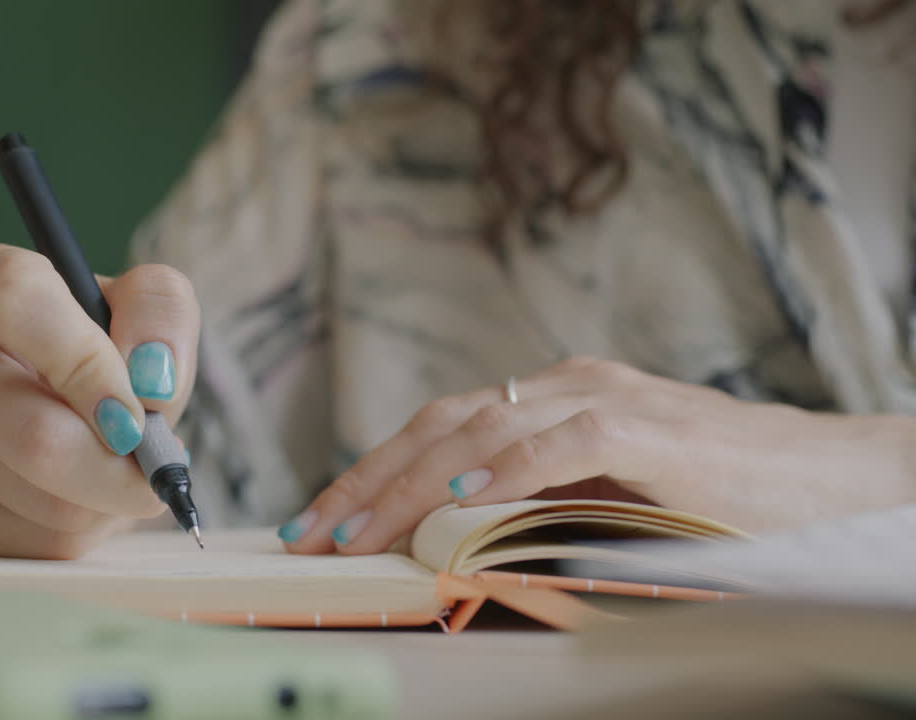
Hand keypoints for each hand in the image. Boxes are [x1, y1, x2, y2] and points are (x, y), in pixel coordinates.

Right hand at [0, 244, 199, 558]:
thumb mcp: (145, 310)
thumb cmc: (109, 353)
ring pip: (50, 502)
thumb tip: (153, 378)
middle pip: (35, 436)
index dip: (86, 362)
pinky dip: (89, 531)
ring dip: (110, 500)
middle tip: (157, 465)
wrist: (76, 415)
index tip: (135, 410)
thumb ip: (161, 313)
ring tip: (115, 469)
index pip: (16, 302)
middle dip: (118, 467)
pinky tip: (85, 496)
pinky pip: (40, 543)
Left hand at [280, 357, 915, 554]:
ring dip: (411, 487)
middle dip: (367, 480)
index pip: (438, 430)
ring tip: (357, 531)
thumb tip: (449, 541)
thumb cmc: (713, 495)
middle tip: (311, 530)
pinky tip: (456, 508)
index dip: (373, 471)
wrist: (824, 476)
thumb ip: (534, 503)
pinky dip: (503, 477)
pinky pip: (559, 446)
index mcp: (548, 400)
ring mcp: (603, 400)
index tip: (322, 517)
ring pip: (481, 435)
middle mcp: (563, 387)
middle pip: (439, 427)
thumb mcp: (602, 498)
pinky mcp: (646, 428)